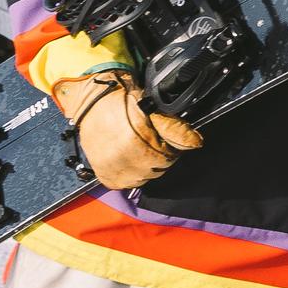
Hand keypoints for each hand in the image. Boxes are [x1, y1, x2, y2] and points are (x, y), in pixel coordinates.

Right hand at [68, 75, 202, 189]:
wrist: (90, 105)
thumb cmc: (120, 103)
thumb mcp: (150, 109)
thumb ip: (173, 128)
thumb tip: (196, 142)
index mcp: (135, 142)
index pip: (169, 156)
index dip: (170, 147)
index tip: (164, 139)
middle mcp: (123, 160)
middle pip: (157, 169)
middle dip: (159, 157)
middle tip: (150, 142)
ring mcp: (113, 170)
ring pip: (144, 178)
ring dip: (146, 167)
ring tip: (139, 149)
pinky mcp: (106, 176)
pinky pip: (127, 184)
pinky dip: (132, 174)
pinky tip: (129, 159)